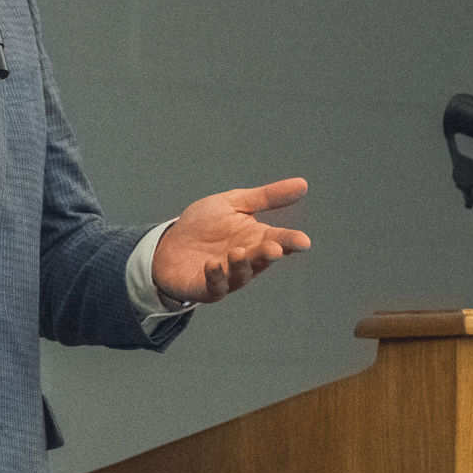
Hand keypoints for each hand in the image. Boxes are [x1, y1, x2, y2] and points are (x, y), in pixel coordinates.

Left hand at [152, 179, 312, 303]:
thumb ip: (267, 197)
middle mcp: (247, 260)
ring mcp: (227, 276)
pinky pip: (214, 286)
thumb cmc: (204, 225)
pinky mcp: (206, 288)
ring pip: (240, 275)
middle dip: (268, 254)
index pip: (280, 241)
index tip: (303, 242)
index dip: (292, 242)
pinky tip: (212, 264)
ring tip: (238, 252)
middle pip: (262, 260)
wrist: (169, 244)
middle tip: (274, 248)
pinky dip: (215, 277)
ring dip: (241, 265)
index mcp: (257, 239)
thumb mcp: (234, 203)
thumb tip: (303, 184)